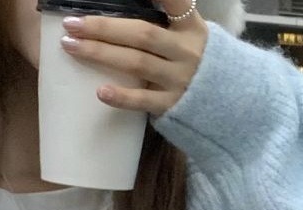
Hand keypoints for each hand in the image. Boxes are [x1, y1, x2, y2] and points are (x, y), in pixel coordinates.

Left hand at [60, 7, 207, 115]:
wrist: (230, 106)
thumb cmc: (199, 65)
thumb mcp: (190, 34)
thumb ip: (168, 15)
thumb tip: (135, 3)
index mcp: (191, 27)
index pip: (176, 1)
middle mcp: (187, 51)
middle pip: (142, 34)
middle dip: (104, 27)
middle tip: (71, 23)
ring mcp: (180, 80)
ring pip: (137, 64)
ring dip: (101, 54)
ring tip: (72, 47)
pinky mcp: (173, 106)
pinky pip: (144, 101)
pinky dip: (122, 97)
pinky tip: (100, 91)